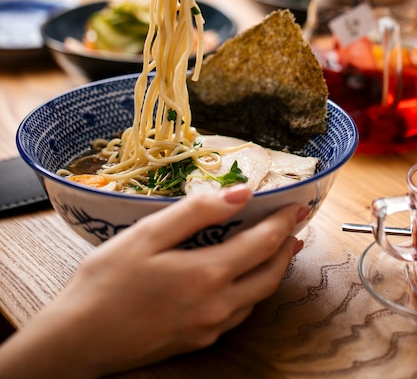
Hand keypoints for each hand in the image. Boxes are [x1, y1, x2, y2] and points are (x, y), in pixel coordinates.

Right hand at [0, 186, 305, 376]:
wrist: (78, 340)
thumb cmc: (106, 281)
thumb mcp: (146, 235)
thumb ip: (195, 212)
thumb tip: (239, 194)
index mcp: (207, 275)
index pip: (262, 243)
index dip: (283, 221)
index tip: (299, 204)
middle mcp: (217, 306)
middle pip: (269, 274)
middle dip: (287, 246)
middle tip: (297, 225)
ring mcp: (208, 328)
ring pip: (257, 297)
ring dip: (274, 270)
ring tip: (280, 249)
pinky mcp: (197, 341)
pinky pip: (238, 314)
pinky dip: (252, 291)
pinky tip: (244, 281)